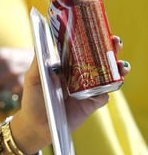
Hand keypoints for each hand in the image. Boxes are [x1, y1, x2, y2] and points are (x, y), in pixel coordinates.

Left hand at [10, 36, 129, 154]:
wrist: (36, 125)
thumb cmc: (33, 99)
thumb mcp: (33, 78)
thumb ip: (39, 62)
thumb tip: (40, 40)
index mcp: (68, 65)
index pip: (84, 49)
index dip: (94, 39)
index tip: (100, 30)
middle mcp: (80, 76)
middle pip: (100, 60)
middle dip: (111, 50)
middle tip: (116, 42)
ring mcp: (87, 90)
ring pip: (107, 77)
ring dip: (117, 69)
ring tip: (121, 64)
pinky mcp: (90, 105)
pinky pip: (104, 96)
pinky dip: (107, 91)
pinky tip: (108, 87)